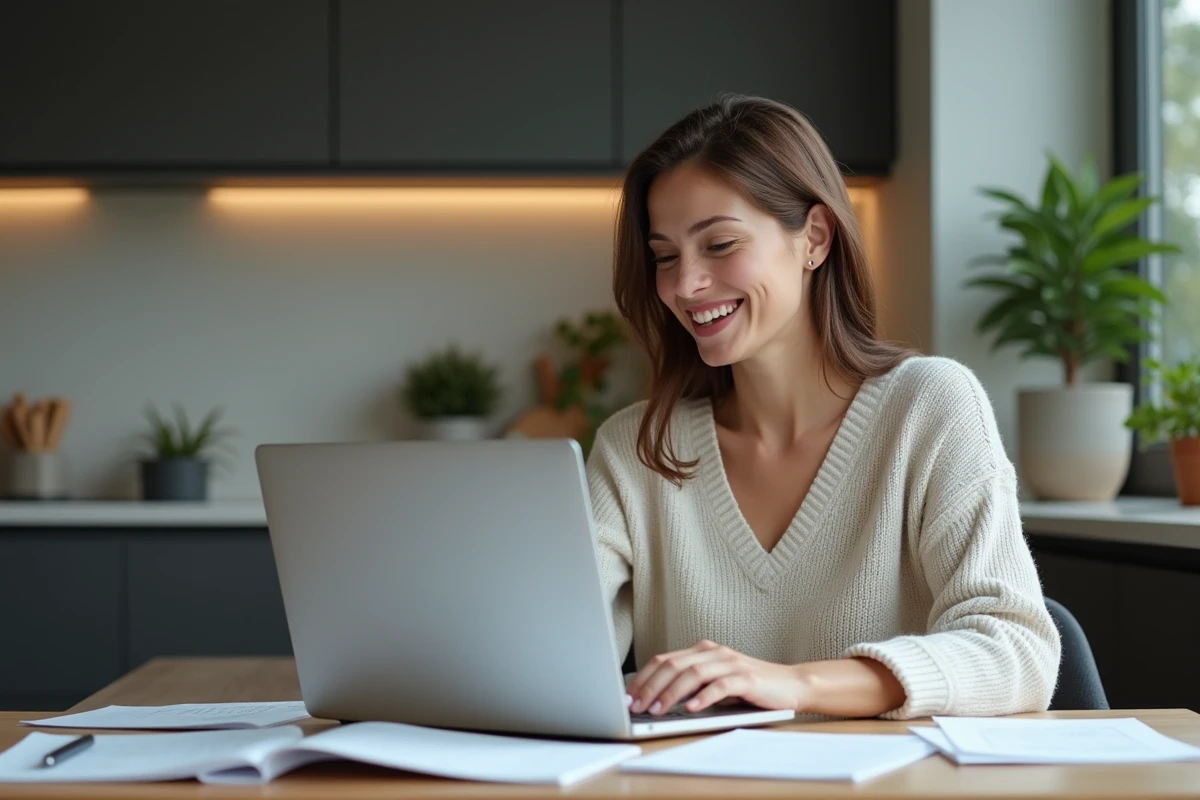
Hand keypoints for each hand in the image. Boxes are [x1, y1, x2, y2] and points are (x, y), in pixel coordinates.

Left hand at [625, 640, 806, 714]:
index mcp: (702, 650)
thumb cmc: (750, 687)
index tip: (628, 696)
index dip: (643, 677)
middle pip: (673, 664)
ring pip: (692, 673)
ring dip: (671, 693)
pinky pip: (720, 685)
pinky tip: (691, 708)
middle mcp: (714, 652)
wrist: (790, 684)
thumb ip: (691, 685)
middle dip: (650, 686)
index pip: (664, 659)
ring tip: (657, 710)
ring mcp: (730, 662)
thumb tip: (655, 699)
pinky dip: (703, 697)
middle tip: (636, 706)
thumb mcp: (714, 683)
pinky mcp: (747, 678)